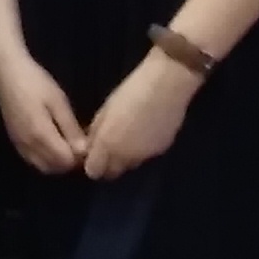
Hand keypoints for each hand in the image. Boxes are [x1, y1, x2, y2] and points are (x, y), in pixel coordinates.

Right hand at [0, 53, 87, 174]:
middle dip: (68, 162)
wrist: (8, 72)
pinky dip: (44, 158)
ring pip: (42, 166)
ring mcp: (19, 144)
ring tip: (66, 143)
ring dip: (56, 161)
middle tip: (78, 144)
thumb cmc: (36, 83)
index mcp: (41, 135)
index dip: (79, 158)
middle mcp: (28, 145)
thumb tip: (83, 151)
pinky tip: (51, 142)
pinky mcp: (14, 140)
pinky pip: (31, 159)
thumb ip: (70, 128)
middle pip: (54, 168)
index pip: (65, 162)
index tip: (87, 144)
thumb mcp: (58, 101)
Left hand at [82, 51, 198, 181]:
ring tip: (127, 137)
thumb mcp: (106, 109)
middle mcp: (126, 157)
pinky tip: (144, 133)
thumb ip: (96, 132)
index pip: (94, 171)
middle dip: (107, 164)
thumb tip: (90, 145)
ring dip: (125, 158)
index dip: (92, 164)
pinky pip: (146, 157)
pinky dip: (141, 150)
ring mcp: (145, 156)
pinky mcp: (161, 151)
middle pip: (112, 173)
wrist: (168, 85)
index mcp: (108, 145)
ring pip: (130, 166)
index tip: (92, 153)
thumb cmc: (132, 91)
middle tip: (107, 147)